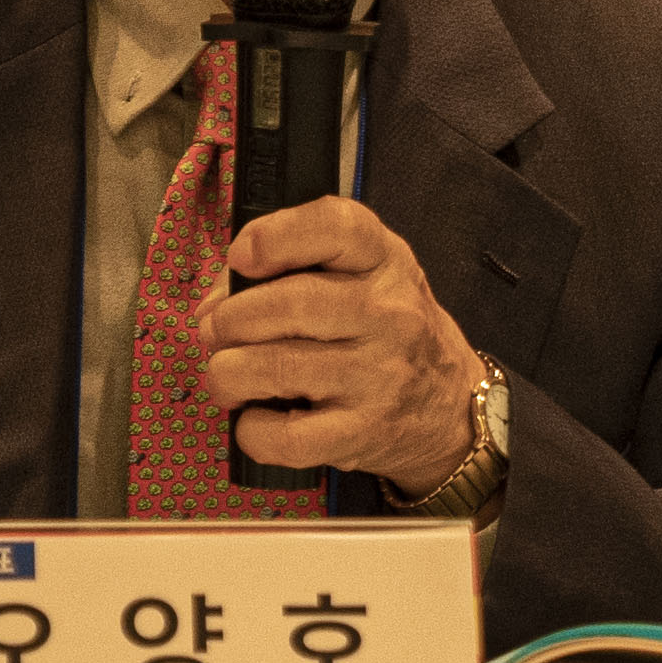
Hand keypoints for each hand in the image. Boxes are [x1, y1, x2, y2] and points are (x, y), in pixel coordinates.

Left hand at [200, 195, 484, 488]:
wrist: (450, 405)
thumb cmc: (386, 333)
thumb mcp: (361, 277)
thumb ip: (287, 271)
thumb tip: (211, 308)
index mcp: (384, 261)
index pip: (336, 226)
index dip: (275, 236)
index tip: (241, 257)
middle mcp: (388, 313)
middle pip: (291, 302)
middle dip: (231, 319)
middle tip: (217, 332)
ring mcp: (379, 376)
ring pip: (275, 367)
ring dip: (228, 372)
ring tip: (227, 375)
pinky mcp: (363, 432)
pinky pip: (286, 436)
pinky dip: (252, 430)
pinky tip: (256, 419)